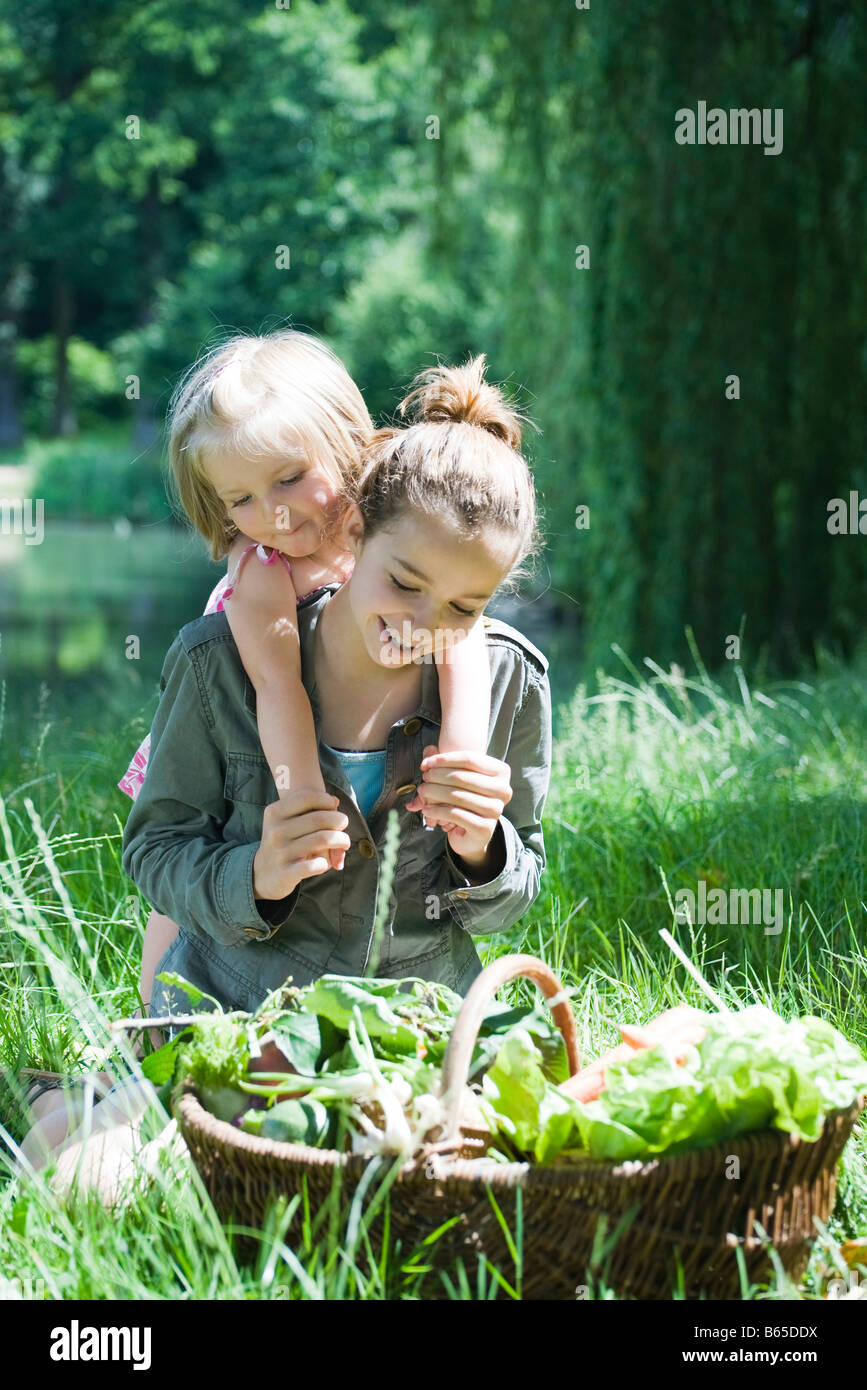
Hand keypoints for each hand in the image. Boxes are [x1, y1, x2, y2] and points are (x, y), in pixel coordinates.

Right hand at [252, 788, 349, 900]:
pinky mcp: (286, 873)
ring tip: (344, 842)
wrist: (262, 874)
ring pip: (322, 839)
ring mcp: (280, 852)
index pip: (307, 797)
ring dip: (341, 840)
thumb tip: (336, 801)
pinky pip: (314, 865)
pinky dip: (325, 863)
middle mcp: (276, 831)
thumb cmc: (283, 843)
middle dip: (339, 820)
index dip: (327, 800)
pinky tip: (325, 863)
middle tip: (344, 825)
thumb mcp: (287, 823)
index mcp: (274, 813)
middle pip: (319, 818)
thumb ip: (311, 811)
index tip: (334, 806)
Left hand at [404, 744, 512, 863]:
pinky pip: (455, 814)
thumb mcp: (458, 777)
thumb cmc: (465, 799)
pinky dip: (436, 810)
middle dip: (437, 776)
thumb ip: (443, 762)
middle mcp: (503, 790)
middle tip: (424, 779)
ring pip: (456, 795)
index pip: (470, 758)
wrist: (472, 833)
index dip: (444, 759)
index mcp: (501, 772)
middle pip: (461, 776)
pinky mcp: (485, 828)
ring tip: (422, 792)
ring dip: (433, 792)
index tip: (426, 763)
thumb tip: (427, 751)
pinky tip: (426, 809)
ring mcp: (496, 810)